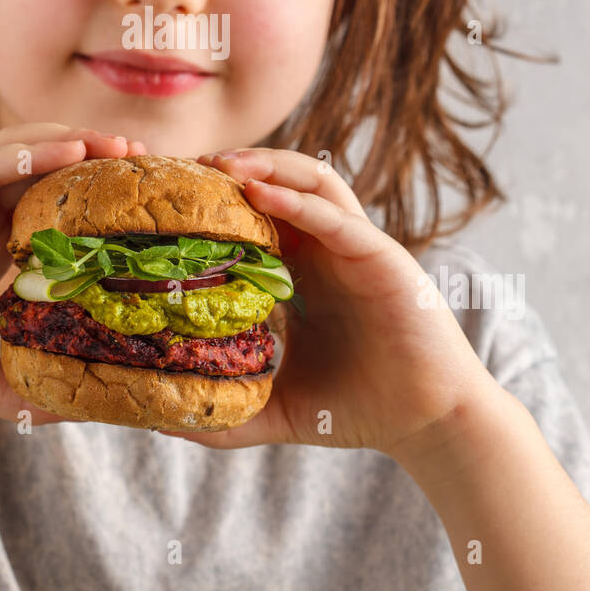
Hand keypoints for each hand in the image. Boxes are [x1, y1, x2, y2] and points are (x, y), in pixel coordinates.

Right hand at [0, 126, 146, 422]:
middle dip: (93, 154)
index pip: (51, 200)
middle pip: (43, 163)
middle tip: (143, 154)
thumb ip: (21, 386)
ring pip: (19, 150)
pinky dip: (27, 152)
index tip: (143, 196)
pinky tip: (67, 148)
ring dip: (68, 141)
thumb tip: (76, 412)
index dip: (95, 193)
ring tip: (114, 142)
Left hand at [160, 147, 493, 456]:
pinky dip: (298, 201)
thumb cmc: (357, 410)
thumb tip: (162, 426)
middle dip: (233, 168)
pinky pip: (336, 218)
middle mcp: (326, 250)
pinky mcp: (382, 257)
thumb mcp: (276, 408)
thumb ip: (225, 413)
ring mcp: (355, 248)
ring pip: (312, 181)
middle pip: (278, 183)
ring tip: (222, 164)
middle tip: (186, 166)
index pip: (253, 216)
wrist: (427, 425)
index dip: (213, 201)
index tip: (167, 197)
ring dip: (267, 165)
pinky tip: (262, 195)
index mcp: (301, 272)